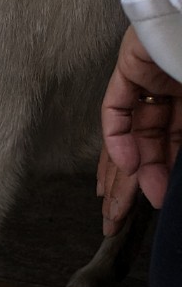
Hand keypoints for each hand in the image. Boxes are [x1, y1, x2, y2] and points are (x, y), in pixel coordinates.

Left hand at [99, 25, 181, 234]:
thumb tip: (173, 184)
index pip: (170, 142)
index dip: (159, 174)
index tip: (153, 205)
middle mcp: (169, 87)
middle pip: (145, 144)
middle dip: (130, 185)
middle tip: (116, 222)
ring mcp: (148, 75)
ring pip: (127, 134)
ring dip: (120, 173)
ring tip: (113, 209)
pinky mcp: (130, 64)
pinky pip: (117, 110)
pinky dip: (118, 140)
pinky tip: (127, 165)